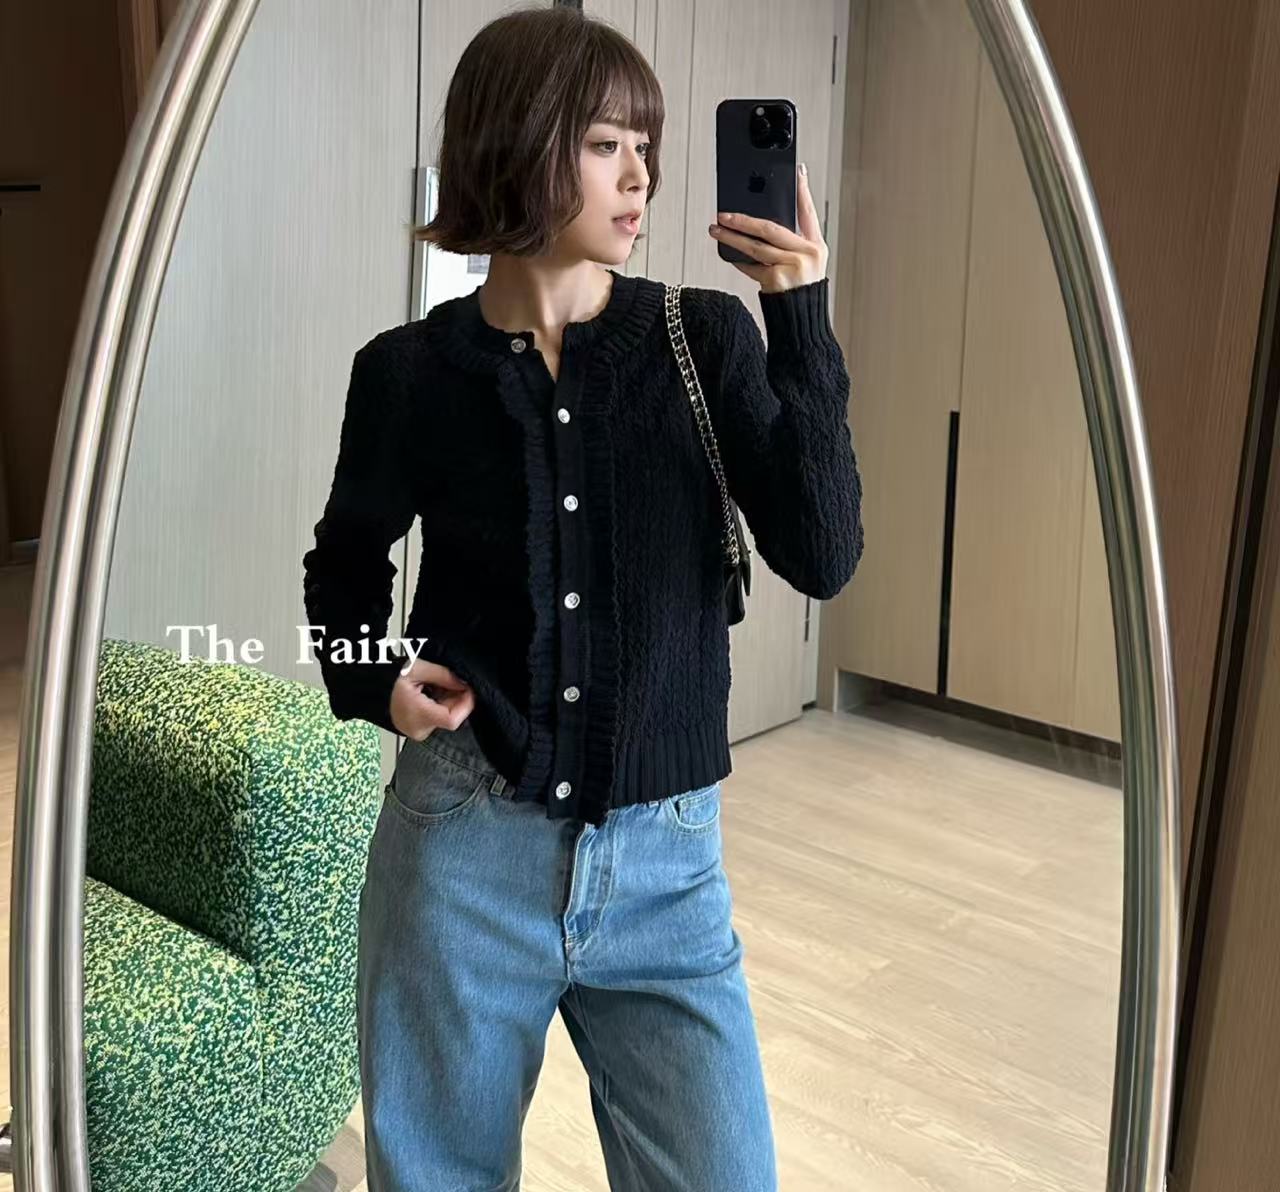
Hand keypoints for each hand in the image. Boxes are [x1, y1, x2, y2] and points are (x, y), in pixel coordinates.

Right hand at [389, 659, 475, 740]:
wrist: (372, 687)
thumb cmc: (389, 679)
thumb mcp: (418, 669)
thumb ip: (443, 675)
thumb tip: (463, 682)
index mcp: (418, 716)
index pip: (452, 720)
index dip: (466, 704)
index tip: (467, 688)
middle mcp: (419, 729)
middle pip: (452, 717)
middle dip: (457, 698)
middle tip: (450, 682)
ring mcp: (419, 731)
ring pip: (446, 717)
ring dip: (449, 700)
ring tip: (436, 685)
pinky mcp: (419, 729)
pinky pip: (438, 718)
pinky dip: (440, 704)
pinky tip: (432, 693)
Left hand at [709, 162, 827, 293]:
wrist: (802, 321)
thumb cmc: (802, 290)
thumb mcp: (806, 264)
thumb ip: (791, 243)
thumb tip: (760, 225)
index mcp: (816, 246)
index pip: (808, 212)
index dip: (803, 191)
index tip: (797, 171)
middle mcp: (806, 254)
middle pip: (770, 228)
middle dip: (744, 219)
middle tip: (724, 213)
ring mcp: (791, 266)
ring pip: (755, 246)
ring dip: (732, 237)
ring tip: (716, 230)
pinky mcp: (775, 280)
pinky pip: (751, 266)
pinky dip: (738, 261)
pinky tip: (728, 254)